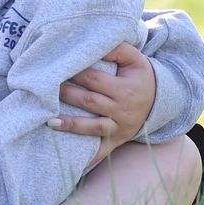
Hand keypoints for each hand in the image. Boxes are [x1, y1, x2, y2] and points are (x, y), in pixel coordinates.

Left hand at [54, 41, 153, 167]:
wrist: (161, 101)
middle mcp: (122, 109)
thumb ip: (117, 49)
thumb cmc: (140, 76)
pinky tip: (72, 161)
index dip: (75, 73)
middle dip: (66, 95)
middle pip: (90, 101)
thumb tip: (95, 43)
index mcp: (125, 88)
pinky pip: (102, 151)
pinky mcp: (117, 140)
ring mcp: (120, 127)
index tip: (56, 67)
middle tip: (43, 89)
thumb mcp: (135, 59)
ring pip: (92, 127)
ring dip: (70, 125)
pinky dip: (88, 158)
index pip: (94, 79)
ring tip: (49, 121)